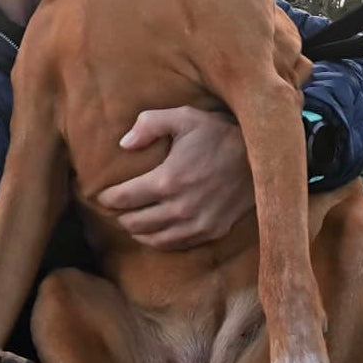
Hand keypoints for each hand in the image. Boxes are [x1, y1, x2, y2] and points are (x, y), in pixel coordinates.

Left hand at [95, 106, 253, 250]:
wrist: (261, 156)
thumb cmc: (218, 132)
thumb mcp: (183, 117)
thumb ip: (149, 125)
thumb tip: (124, 144)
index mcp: (168, 180)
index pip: (125, 198)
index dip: (108, 199)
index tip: (101, 196)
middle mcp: (180, 208)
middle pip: (135, 222)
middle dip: (121, 216)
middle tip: (115, 209)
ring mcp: (197, 224)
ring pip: (154, 239)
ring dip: (138, 232)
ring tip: (131, 221)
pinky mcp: (212, 232)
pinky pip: (177, 245)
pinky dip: (160, 240)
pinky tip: (155, 231)